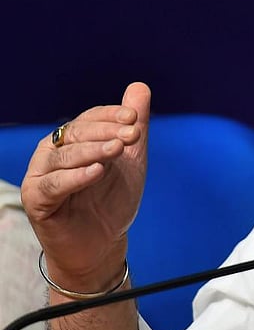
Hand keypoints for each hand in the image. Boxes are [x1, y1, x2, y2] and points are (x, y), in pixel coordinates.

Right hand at [21, 82, 150, 290]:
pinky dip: (76, 177)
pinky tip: (97, 172)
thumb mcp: (130, 160)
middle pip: (76, 134)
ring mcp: (41, 175)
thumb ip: (134, 125)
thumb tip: (140, 86)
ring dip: (93, 151)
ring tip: (117, 150)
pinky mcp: (37, 199)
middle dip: (106, 132)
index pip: (89, 119)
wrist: (103, 242)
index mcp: (73, 140)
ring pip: (65, 157)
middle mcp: (52, 152)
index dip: (110, 116)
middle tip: (132, 135)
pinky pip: (54, 184)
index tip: (134, 118)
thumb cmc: (112, 200)